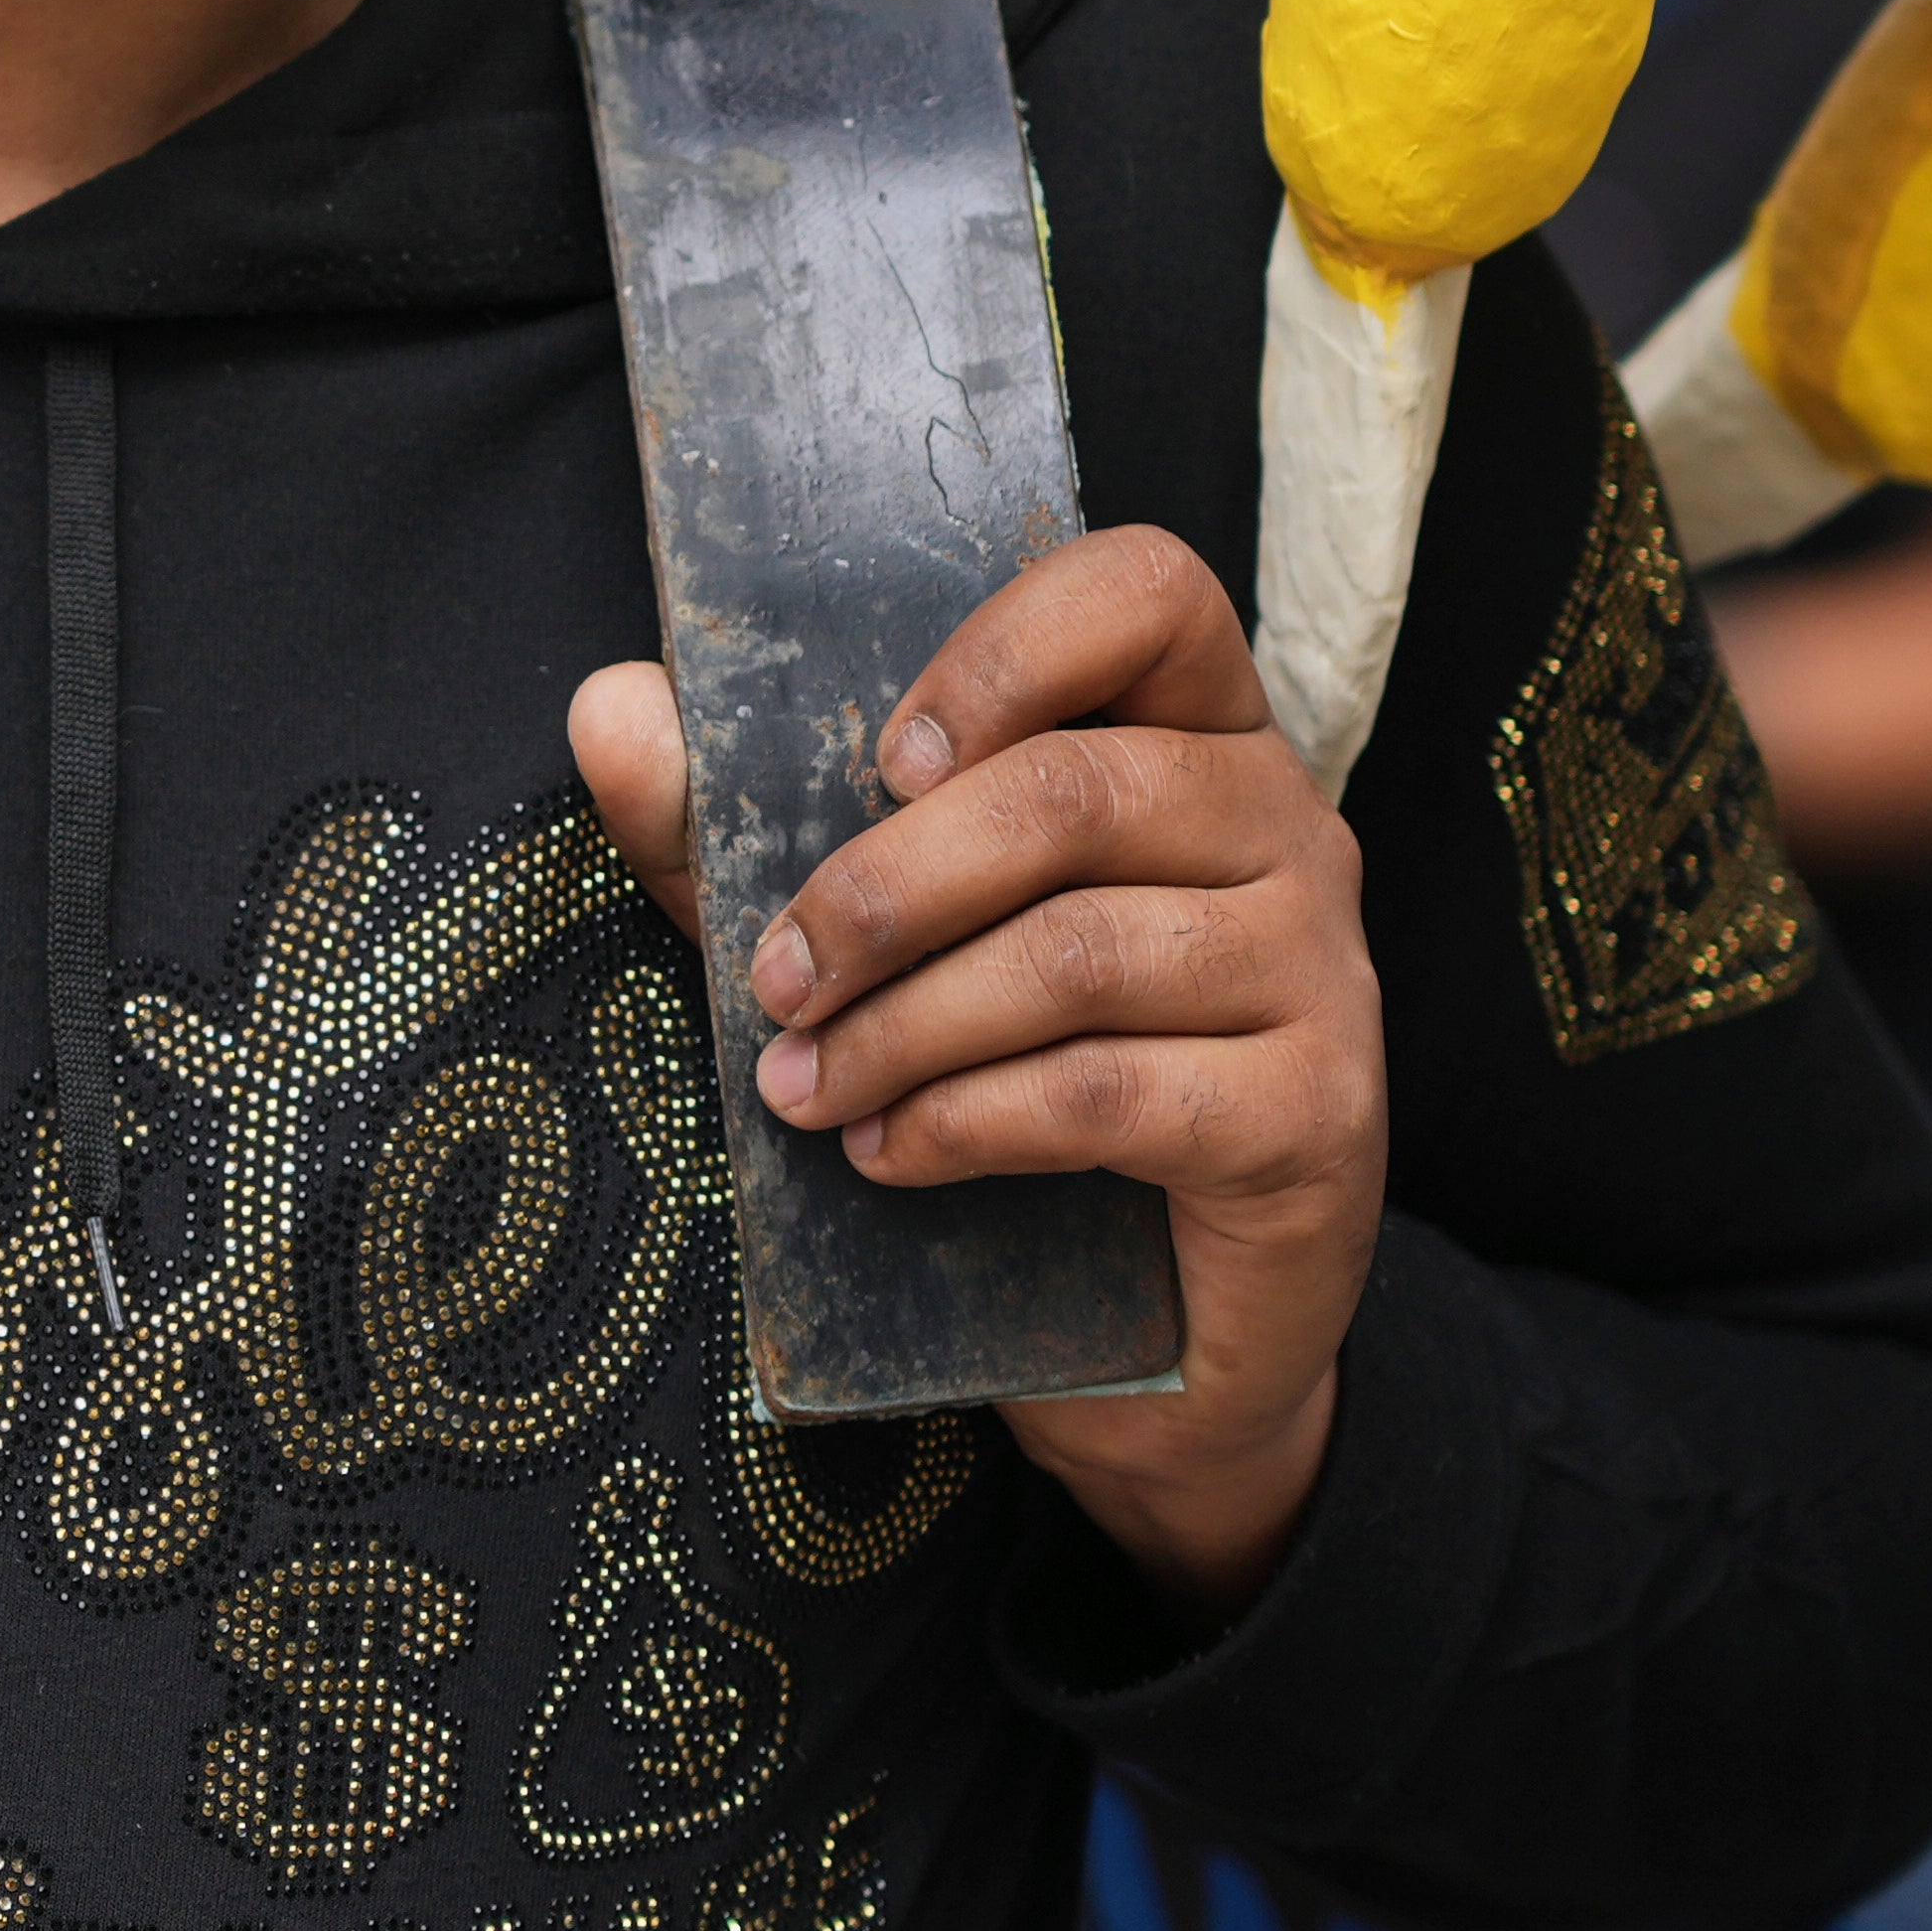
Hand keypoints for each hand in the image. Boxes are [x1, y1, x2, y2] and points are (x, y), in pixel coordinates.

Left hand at [568, 524, 1381, 1613]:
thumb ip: (744, 824)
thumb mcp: (870, 937)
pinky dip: (969, 1122)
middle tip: (776, 983)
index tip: (888, 761)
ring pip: (1083, 953)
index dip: (1011, 647)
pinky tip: (888, 1154)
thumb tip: (609, 709)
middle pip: (1076, 793)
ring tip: (804, 1086)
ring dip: (904, 1026)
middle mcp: (1288, 830)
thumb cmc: (1020, 1083)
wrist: (1163, 1339)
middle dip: (884, 890)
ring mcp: (1322, 976)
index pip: (1149, 591)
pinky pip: (1116, 1096)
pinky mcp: (1313, 1121)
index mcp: (1197, 736)